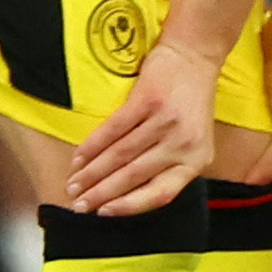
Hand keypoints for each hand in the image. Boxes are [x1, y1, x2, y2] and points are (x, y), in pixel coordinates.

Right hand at [66, 40, 225, 214]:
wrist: (194, 57)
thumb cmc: (190, 105)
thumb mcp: (192, 141)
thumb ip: (168, 167)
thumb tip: (127, 197)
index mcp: (197, 159)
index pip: (161, 193)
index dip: (129, 206)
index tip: (103, 213)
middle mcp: (183, 143)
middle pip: (133, 176)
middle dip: (100, 194)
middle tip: (78, 205)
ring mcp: (166, 121)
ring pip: (119, 155)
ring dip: (91, 173)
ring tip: (74, 184)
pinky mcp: (148, 100)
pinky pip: (112, 130)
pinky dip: (91, 147)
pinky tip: (78, 159)